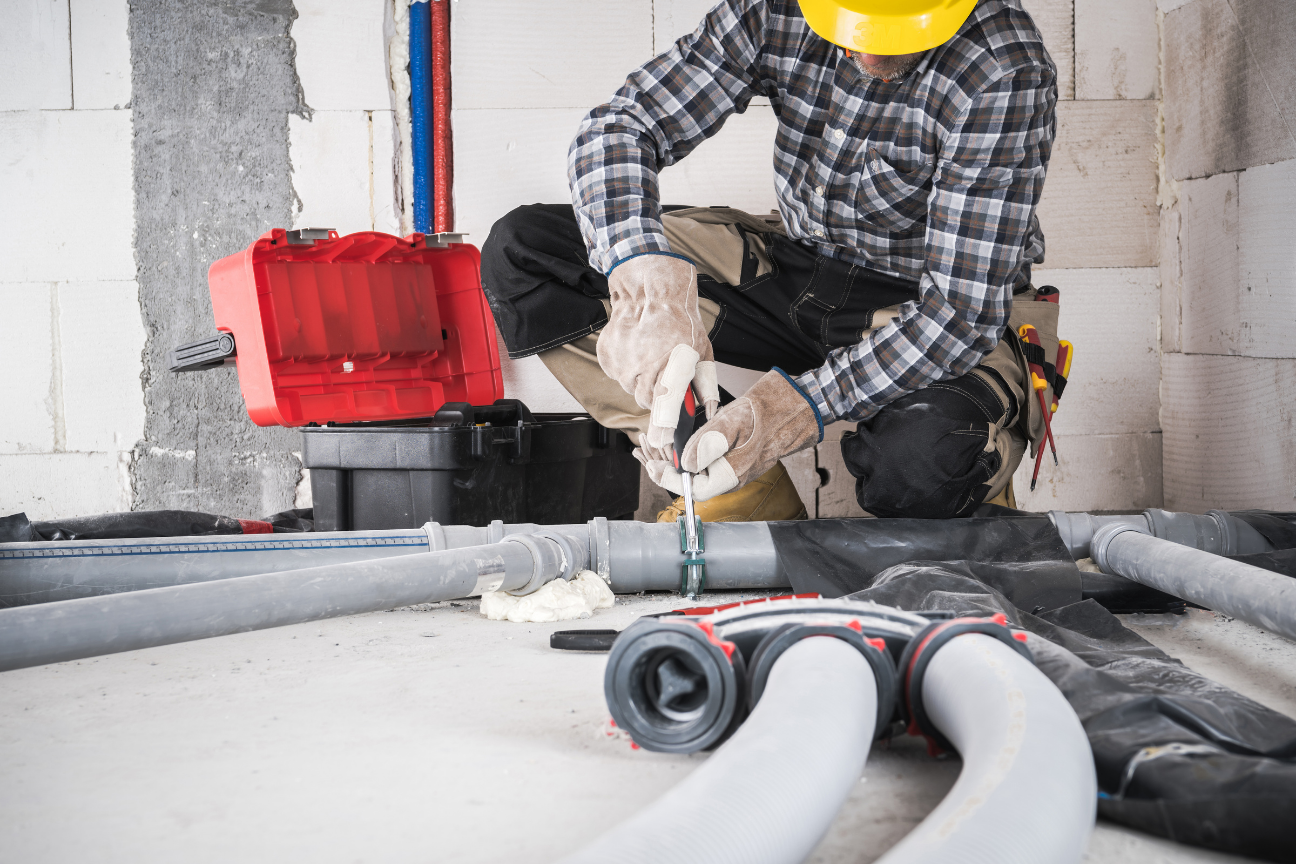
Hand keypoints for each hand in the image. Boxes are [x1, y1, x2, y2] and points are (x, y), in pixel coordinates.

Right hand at [597, 253, 719, 452]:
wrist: (649, 292)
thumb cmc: (681, 322)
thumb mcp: (703, 352)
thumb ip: (706, 385)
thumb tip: (708, 412)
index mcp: (673, 366)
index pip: (666, 406)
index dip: (664, 427)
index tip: (662, 441)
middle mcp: (645, 368)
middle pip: (647, 403)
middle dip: (657, 396)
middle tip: (664, 373)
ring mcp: (623, 365)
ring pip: (632, 389)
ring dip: (642, 380)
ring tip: (651, 356)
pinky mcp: (608, 360)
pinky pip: (619, 376)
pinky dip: (628, 369)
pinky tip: (637, 349)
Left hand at [639, 369, 821, 499]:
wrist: (802, 403)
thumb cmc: (774, 408)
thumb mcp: (735, 421)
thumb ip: (707, 443)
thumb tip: (685, 464)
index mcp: (734, 472)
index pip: (695, 491)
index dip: (671, 480)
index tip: (654, 464)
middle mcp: (735, 475)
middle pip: (694, 484)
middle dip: (668, 471)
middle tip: (647, 453)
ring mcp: (737, 467)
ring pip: (700, 472)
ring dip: (677, 462)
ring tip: (657, 446)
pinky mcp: (738, 456)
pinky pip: (709, 462)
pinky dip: (691, 454)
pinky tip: (682, 441)